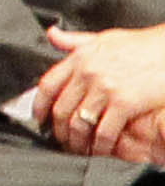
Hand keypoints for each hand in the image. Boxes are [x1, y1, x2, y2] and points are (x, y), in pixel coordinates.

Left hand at [34, 24, 164, 158]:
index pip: (48, 85)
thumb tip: (52, 35)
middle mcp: (88, 73)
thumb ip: (77, 41)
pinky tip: (100, 150)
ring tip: (78, 149)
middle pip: (61, 109)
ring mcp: (105, 89)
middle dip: (58, 130)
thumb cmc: (145, 45)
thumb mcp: (106, 37)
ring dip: (76, 142)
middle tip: (60, 140)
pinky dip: (100, 146)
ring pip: (79, 124)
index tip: (39, 118)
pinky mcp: (124, 103)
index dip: (39, 106)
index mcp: (81, 57)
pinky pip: (104, 132)